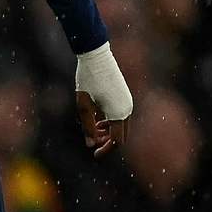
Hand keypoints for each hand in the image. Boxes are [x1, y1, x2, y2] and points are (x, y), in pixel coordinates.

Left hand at [73, 42, 132, 157]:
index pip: (117, 141)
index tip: (94, 154)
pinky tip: (98, 121)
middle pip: (121, 135)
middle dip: (107, 142)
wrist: (97, 56)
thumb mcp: (83, 105)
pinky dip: (110, 122)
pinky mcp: (124, 96)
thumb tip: (90, 144)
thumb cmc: (88, 79)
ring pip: (121, 125)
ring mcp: (128, 102)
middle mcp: (127, 109)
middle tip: (92, 144)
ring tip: (93, 131)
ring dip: (108, 132)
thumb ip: (87, 126)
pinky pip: (120, 116)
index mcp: (119, 113)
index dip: (106, 149)